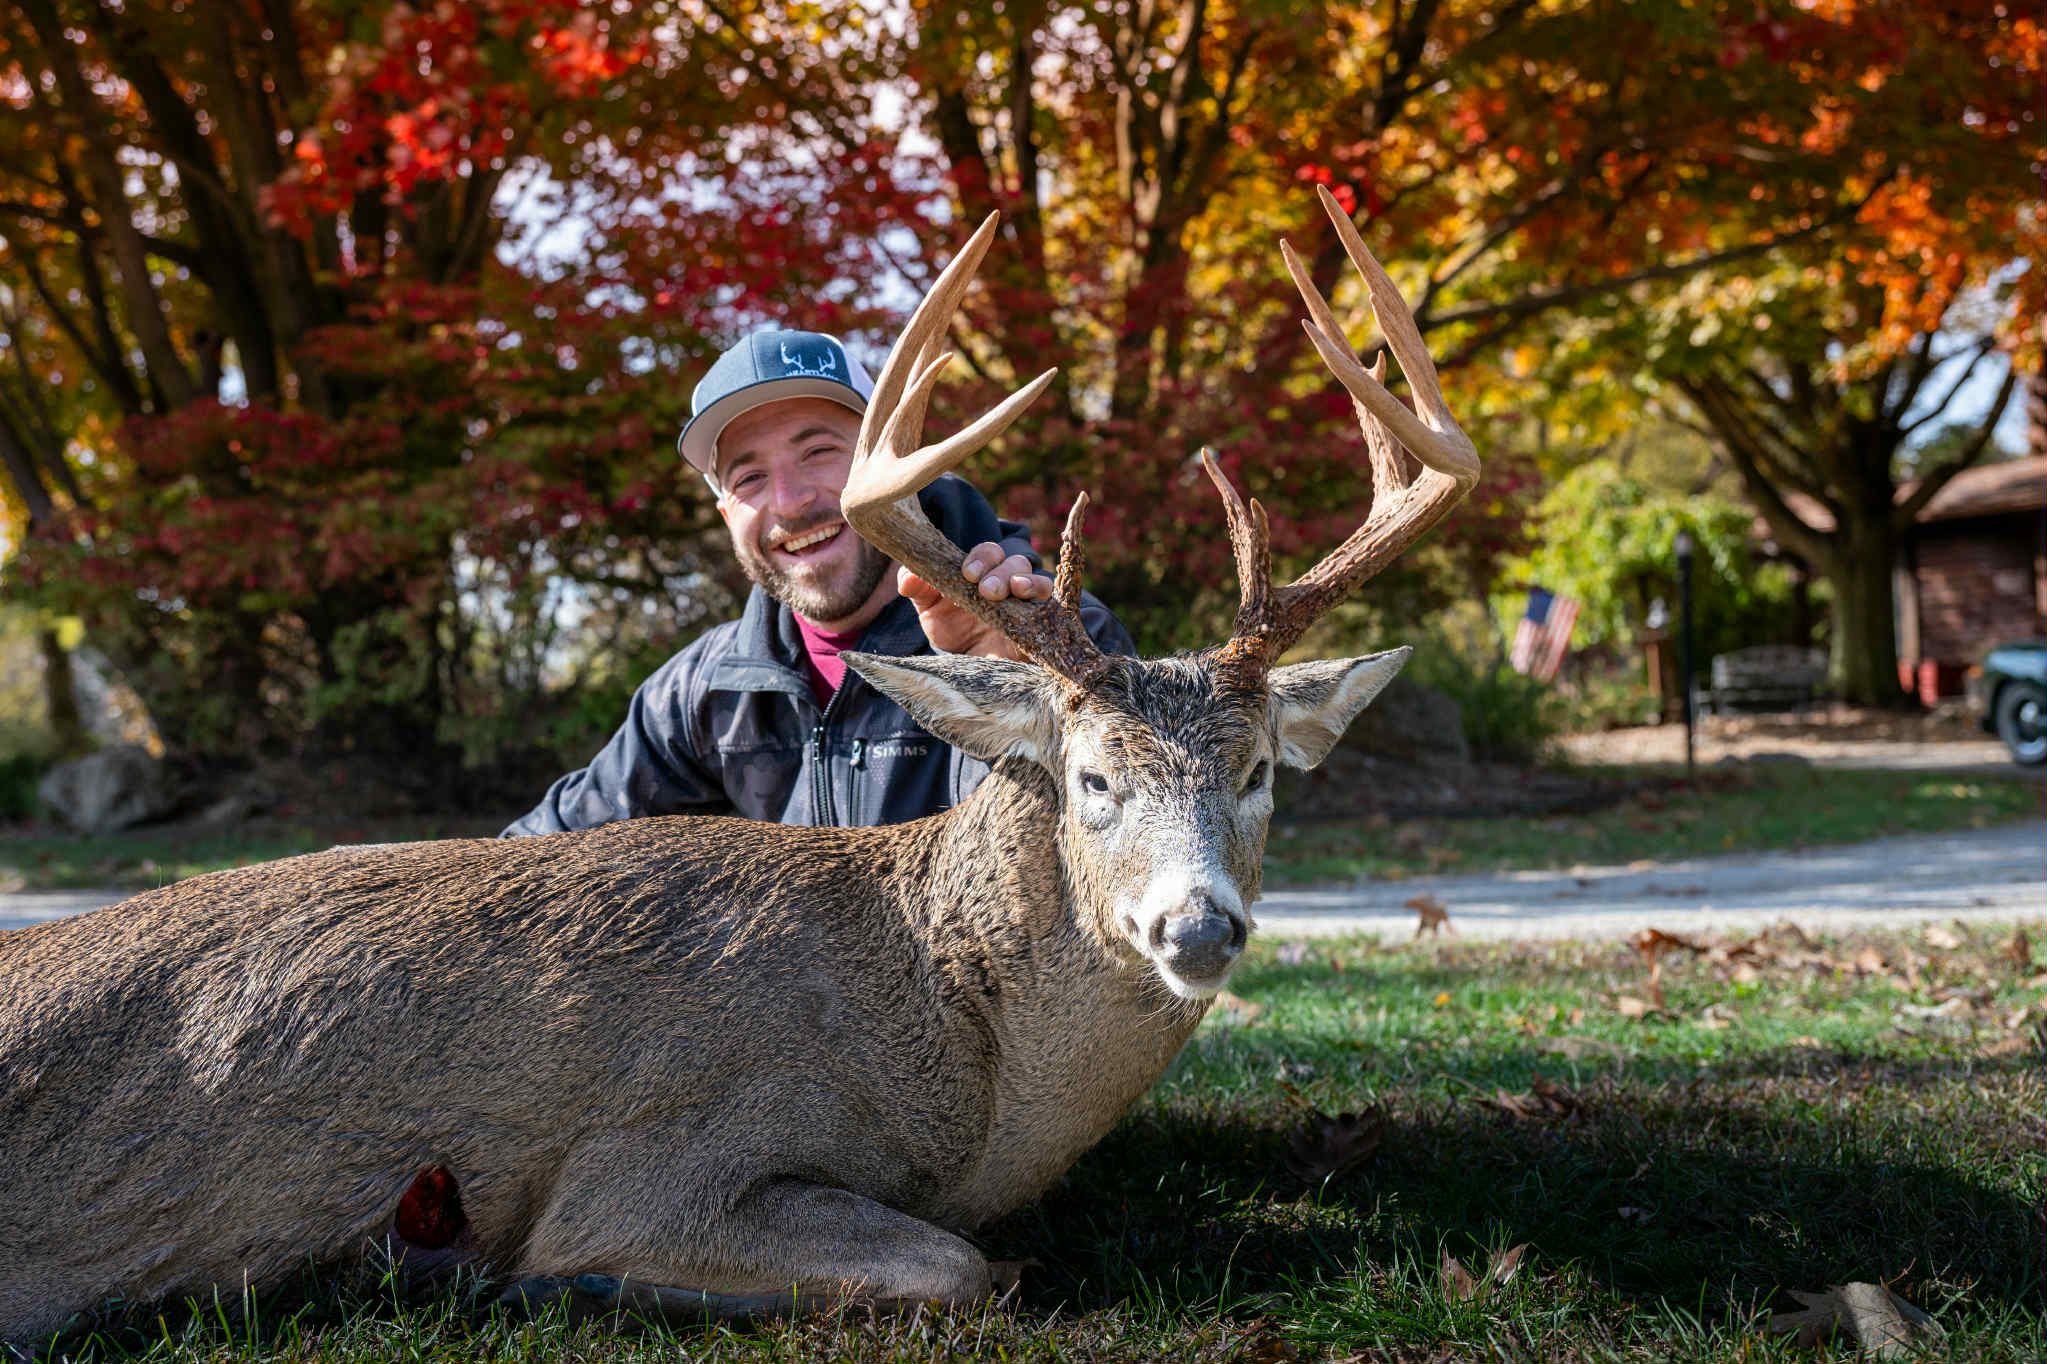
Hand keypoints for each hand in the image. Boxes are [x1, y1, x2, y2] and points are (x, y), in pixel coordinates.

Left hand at [899, 542, 1054, 657]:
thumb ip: (918, 587)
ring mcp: (1028, 606)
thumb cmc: (950, 628)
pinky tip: (1035, 611)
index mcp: (983, 572)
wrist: (965, 667)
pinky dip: (1047, 608)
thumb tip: (908, 578)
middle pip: (1017, 563)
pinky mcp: (1041, 630)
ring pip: (1040, 582)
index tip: (967, 574)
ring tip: (1017, 590)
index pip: (989, 552)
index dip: (981, 557)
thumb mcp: (929, 608)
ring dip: (1029, 583)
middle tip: (988, 590)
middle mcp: (1009, 584)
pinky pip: (1054, 613)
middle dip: (1002, 572)